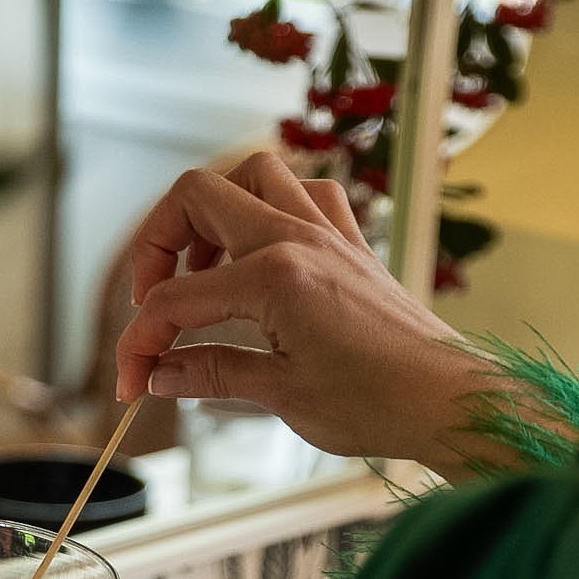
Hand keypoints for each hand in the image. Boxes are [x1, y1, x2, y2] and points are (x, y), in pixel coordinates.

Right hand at [115, 152, 496, 476]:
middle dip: (156, 246)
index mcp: (274, 276)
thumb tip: (159, 373)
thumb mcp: (280, 395)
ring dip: (211, 213)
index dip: (139, 342)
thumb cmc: (378, 402)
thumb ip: (211, 372)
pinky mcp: (349, 243)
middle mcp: (298, 238)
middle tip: (149, 303)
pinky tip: (257, 254)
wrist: (447, 400)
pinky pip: (302, 194)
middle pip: (197, 197)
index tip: (131, 379)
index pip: (176, 299)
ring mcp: (327, 233)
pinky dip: (268, 211)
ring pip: (251, 176)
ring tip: (199, 270)